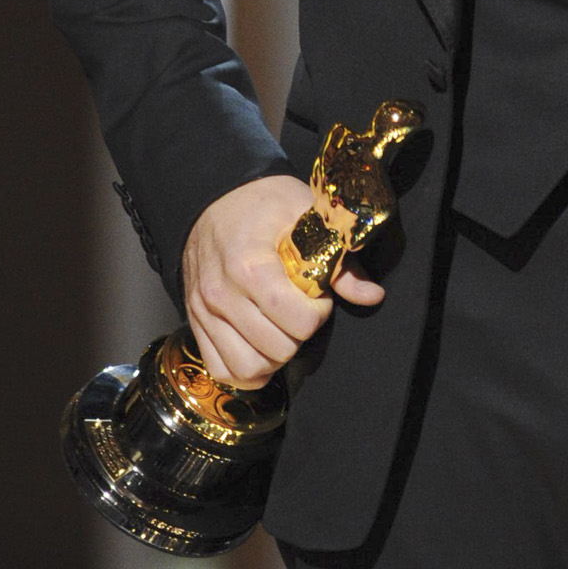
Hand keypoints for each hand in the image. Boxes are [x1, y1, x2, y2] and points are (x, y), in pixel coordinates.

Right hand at [181, 174, 384, 389]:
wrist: (212, 198)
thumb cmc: (264, 204)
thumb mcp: (307, 216)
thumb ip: (341, 262)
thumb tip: (372, 296)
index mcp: (248, 266)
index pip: (297, 321)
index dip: (319, 313)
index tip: (317, 293)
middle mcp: (221, 295)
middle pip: (277, 349)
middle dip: (300, 334)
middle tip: (301, 309)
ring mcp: (203, 312)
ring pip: (248, 368)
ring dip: (275, 358)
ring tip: (283, 330)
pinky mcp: (195, 322)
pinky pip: (221, 369)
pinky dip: (246, 369)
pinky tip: (262, 349)